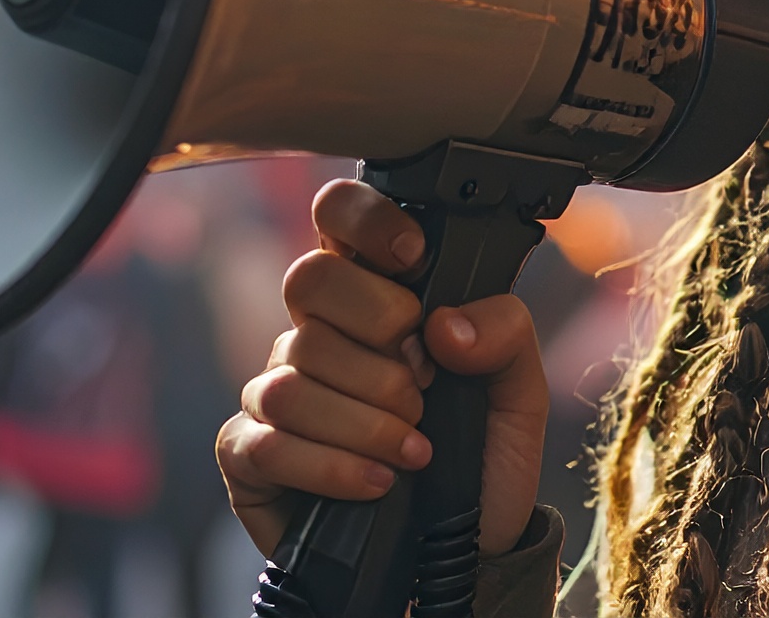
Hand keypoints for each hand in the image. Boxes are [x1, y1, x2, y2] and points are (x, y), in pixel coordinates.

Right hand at [216, 180, 548, 557]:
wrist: (460, 549)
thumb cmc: (481, 458)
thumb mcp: (518, 392)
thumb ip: (504, 335)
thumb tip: (442, 322)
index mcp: (376, 297)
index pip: (339, 218)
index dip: (365, 219)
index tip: (414, 255)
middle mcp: (318, 332)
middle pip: (309, 281)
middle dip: (379, 330)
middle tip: (424, 382)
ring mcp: (276, 389)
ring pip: (292, 374)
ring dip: (366, 418)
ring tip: (414, 452)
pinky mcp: (250, 452)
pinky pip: (267, 440)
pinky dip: (333, 464)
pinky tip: (378, 483)